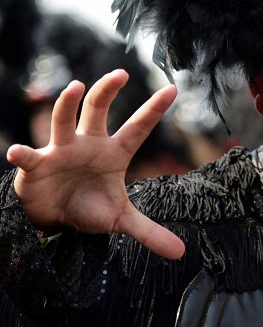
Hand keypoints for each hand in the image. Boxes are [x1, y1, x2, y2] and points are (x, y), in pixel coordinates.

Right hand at [6, 69, 184, 259]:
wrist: (54, 219)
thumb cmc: (89, 208)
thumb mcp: (121, 221)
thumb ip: (150, 232)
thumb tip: (181, 254)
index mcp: (114, 153)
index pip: (138, 128)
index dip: (154, 110)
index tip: (173, 89)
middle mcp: (88, 144)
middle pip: (98, 110)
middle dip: (107, 90)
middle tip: (121, 73)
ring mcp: (61, 151)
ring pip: (64, 121)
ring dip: (68, 104)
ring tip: (76, 86)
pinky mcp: (37, 165)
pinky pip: (30, 156)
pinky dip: (23, 153)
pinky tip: (18, 151)